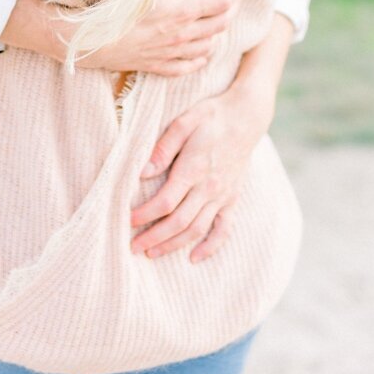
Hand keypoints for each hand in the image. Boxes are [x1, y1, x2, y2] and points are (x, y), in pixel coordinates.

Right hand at [75, 0, 243, 76]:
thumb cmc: (111, 4)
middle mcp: (181, 35)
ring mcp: (169, 53)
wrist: (84, 38)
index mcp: (182, 11)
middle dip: (231, 9)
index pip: (222, 3)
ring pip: (207, 47)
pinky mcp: (155, 65)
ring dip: (218, 33)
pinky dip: (200, 58)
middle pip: (219, 24)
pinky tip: (202, 53)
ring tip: (220, 21)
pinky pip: (187, 67)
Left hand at [129, 71, 275, 262]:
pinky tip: (194, 258)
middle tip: (133, 248)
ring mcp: (223, 195)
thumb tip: (143, 172)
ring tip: (153, 254)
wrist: (246, 116)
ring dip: (174, 245)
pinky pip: (224, 229)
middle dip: (154, 237)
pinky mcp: (233, 198)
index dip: (145, 215)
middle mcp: (210, 187)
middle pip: (179, 222)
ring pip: (197, 229)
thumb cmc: (211, 116)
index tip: (128, 221)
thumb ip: (163, 148)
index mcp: (194, 169)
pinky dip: (211, 247)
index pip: (166, 201)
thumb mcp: (184, 122)